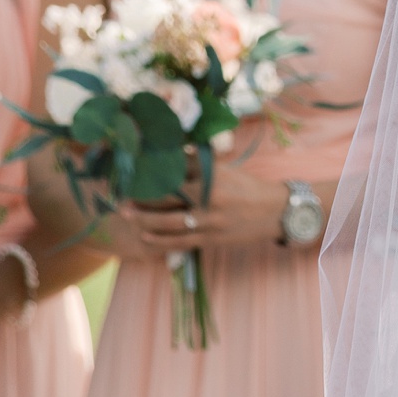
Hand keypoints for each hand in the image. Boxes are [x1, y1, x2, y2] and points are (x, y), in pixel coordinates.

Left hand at [122, 161, 294, 253]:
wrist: (276, 212)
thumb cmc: (248, 187)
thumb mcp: (224, 171)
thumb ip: (197, 164)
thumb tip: (169, 155)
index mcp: (212, 179)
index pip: (174, 176)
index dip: (150, 177)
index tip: (133, 175)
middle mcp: (209, 200)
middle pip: (167, 200)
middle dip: (141, 199)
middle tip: (121, 197)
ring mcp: (210, 222)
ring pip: (169, 223)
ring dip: (145, 220)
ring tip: (128, 215)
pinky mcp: (212, 239)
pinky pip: (181, 242)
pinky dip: (161, 240)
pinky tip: (146, 236)